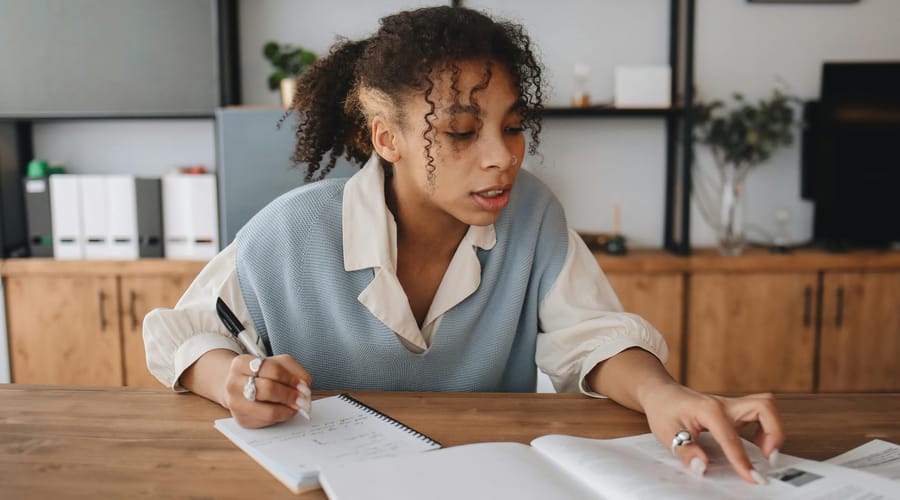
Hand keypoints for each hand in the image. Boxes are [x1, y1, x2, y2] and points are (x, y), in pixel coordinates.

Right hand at [223, 354, 312, 427]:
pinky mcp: (241, 419)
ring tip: (297, 406)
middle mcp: (234, 383)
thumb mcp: (277, 362)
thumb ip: (294, 370)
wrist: (238, 386)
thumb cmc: (261, 373)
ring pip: (269, 411)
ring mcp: (236, 403)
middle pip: (268, 389)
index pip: (271, 369)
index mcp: (241, 363)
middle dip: (290, 395)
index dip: (291, 378)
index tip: (302, 384)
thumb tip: (304, 385)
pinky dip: (281, 416)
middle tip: (302, 398)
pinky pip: (267, 422)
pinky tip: (285, 410)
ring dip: (288, 409)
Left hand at [641, 382, 782, 484]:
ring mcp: (731, 406)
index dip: (743, 460)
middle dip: (774, 433)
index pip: (732, 437)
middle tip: (768, 457)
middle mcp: (724, 405)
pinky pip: (759, 414)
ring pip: (766, 407)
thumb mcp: (666, 432)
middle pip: (765, 407)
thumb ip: (685, 450)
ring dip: (773, 429)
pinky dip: (765, 428)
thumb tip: (702, 467)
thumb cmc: (663, 410)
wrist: (661, 393)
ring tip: (765, 452)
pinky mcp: (734, 410)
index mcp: (709, 410)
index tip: (753, 478)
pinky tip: (755, 443)